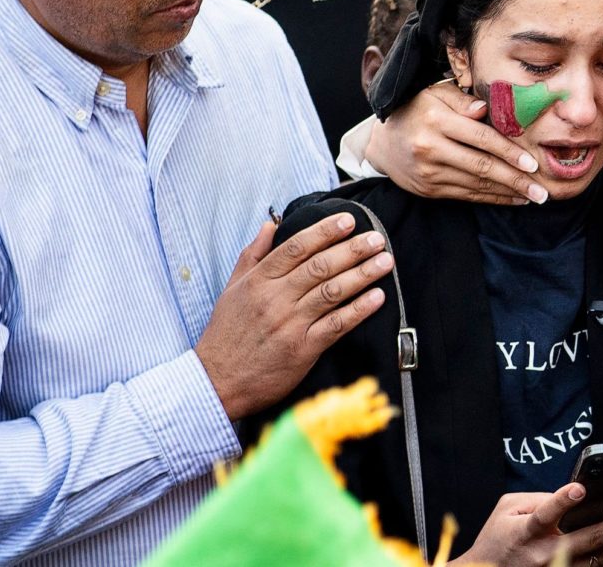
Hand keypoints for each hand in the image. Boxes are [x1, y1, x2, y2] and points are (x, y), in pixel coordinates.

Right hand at [194, 213, 390, 419]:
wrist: (217, 381)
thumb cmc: (226, 334)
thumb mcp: (232, 288)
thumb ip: (253, 255)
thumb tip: (271, 224)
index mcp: (258, 282)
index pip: (296, 248)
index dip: (325, 232)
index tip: (348, 221)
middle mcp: (275, 299)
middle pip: (320, 267)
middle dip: (353, 249)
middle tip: (377, 238)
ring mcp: (290, 324)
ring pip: (332, 292)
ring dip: (363, 274)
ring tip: (385, 261)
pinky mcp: (303, 349)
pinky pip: (336, 325)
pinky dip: (359, 309)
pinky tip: (378, 297)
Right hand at [366, 84, 550, 204]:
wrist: (381, 142)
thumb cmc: (417, 109)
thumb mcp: (436, 93)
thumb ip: (463, 99)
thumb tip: (486, 109)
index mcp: (436, 120)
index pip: (481, 138)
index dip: (509, 152)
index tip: (533, 163)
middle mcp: (431, 148)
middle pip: (482, 166)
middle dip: (515, 180)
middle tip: (542, 191)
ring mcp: (429, 172)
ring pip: (476, 185)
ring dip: (507, 193)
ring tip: (533, 196)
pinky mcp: (429, 190)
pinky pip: (466, 196)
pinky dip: (491, 199)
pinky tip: (512, 199)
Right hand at [450, 484, 602, 566]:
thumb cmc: (498, 535)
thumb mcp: (507, 507)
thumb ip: (538, 498)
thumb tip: (568, 497)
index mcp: (525, 531)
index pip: (545, 514)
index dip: (562, 500)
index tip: (579, 489)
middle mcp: (540, 553)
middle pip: (581, 541)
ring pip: (589, 561)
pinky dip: (597, 559)